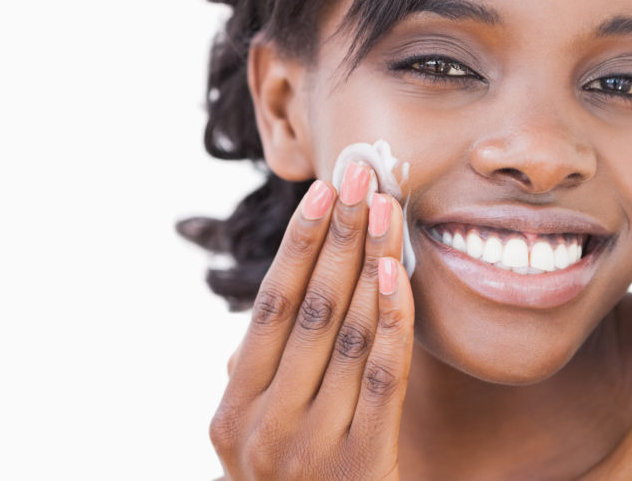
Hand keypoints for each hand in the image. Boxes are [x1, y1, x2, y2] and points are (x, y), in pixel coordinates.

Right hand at [210, 164, 414, 479]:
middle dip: (339, 236)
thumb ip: (260, 378)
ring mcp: (311, 446)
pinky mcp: (362, 462)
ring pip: (346, 332)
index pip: (269, 307)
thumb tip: (269, 309)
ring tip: (386, 211)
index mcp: (232, 411)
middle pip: (309, 308)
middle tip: (362, 178)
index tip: (323, 192)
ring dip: (369, 262)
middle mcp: (263, 426)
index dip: (299, 245)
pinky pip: (382, 374)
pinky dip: (391, 319)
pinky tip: (398, 274)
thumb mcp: (259, 439)